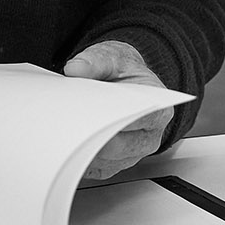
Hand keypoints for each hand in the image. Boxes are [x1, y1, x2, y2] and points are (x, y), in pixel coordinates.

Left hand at [62, 41, 172, 179]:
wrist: (123, 84)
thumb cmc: (124, 74)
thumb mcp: (115, 57)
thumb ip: (97, 60)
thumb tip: (77, 68)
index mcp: (158, 111)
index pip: (138, 120)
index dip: (114, 116)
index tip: (90, 109)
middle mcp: (148, 138)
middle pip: (117, 146)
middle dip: (91, 132)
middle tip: (69, 117)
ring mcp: (130, 155)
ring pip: (102, 161)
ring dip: (82, 145)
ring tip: (66, 124)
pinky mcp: (111, 165)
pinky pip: (92, 168)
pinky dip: (78, 155)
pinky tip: (68, 136)